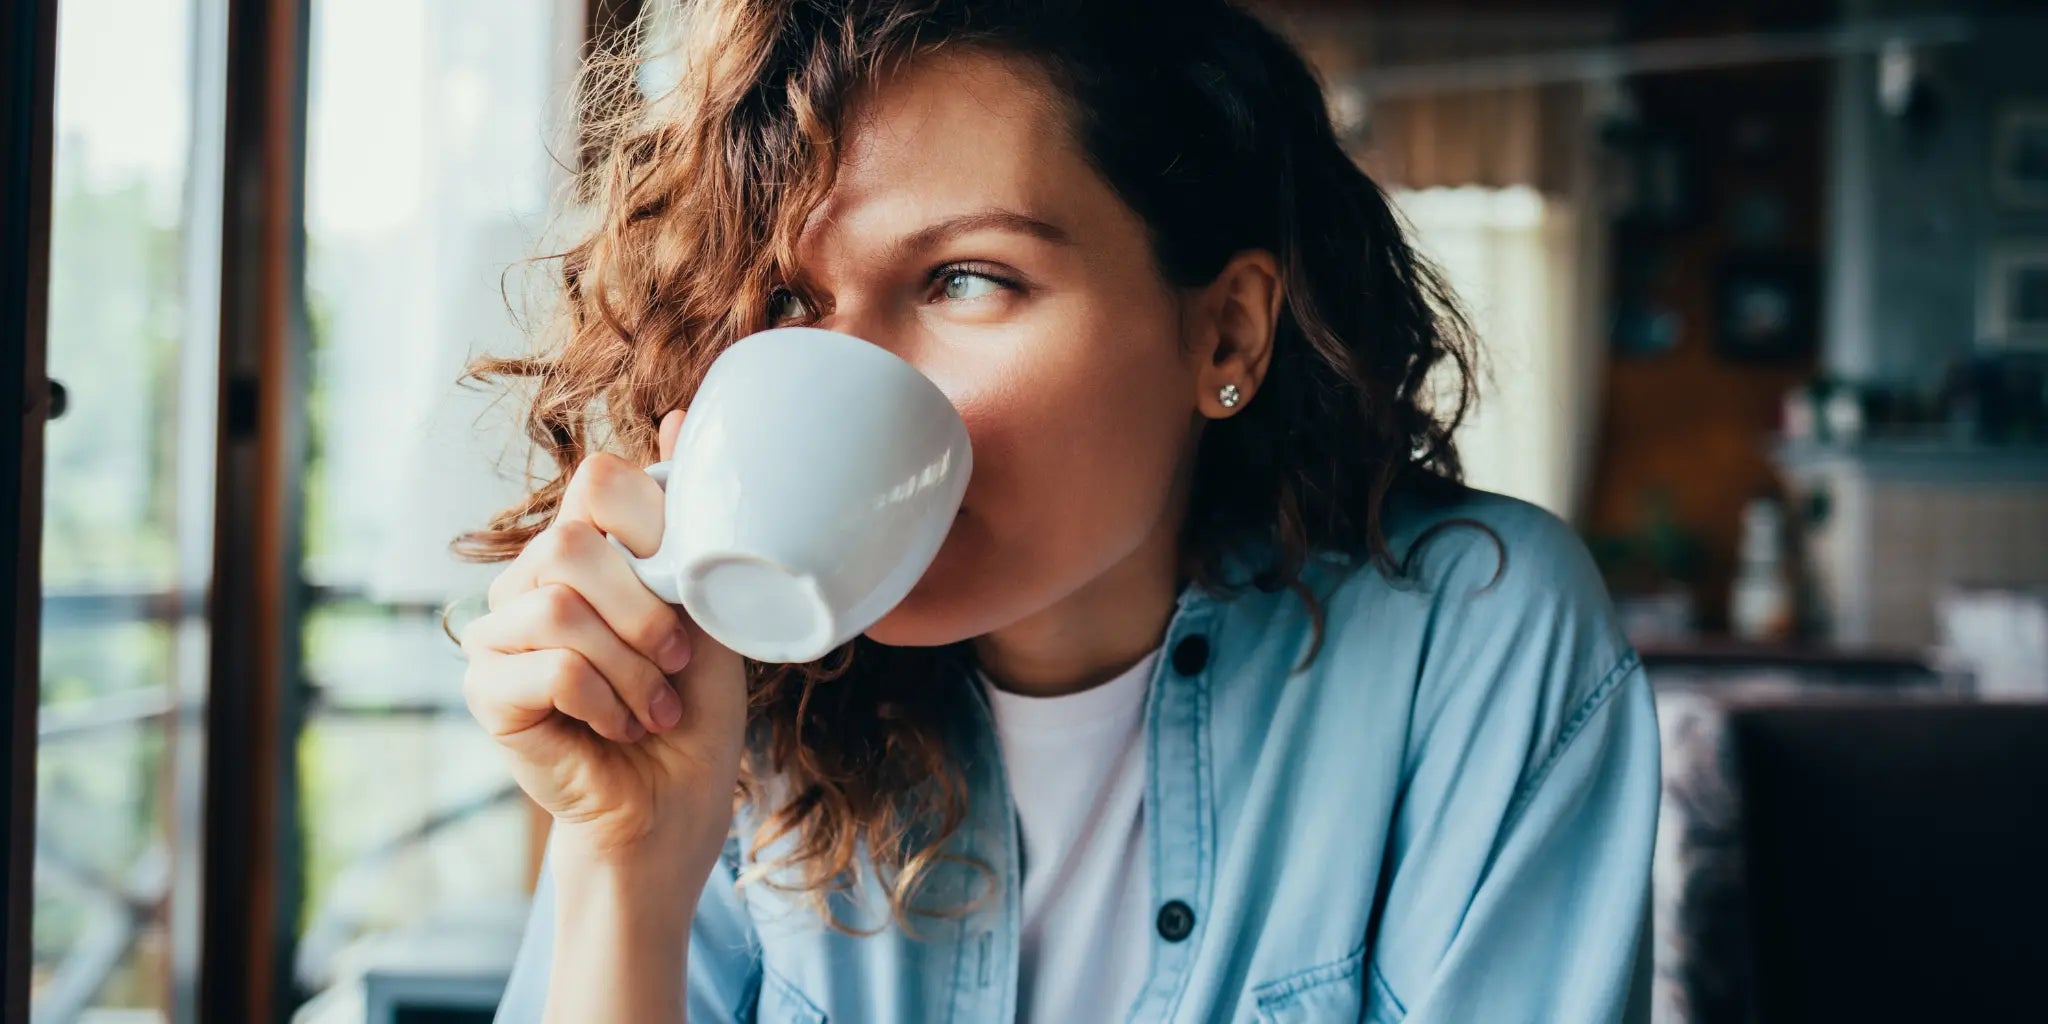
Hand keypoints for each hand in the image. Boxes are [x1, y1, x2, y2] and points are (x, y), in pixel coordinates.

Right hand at [462, 411, 747, 867]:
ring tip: (654, 705)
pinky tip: (621, 727)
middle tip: (677, 662)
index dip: (653, 525)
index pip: (598, 481)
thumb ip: (689, 523)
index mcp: (585, 548)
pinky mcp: (486, 689)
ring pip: (559, 606)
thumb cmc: (695, 706)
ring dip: (630, 667)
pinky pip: (546, 665)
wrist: (674, 802)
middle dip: (644, 609)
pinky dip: (604, 700)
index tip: (686, 587)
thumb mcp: (710, 604)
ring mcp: (498, 632)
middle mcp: (531, 578)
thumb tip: (680, 415)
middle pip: (572, 542)